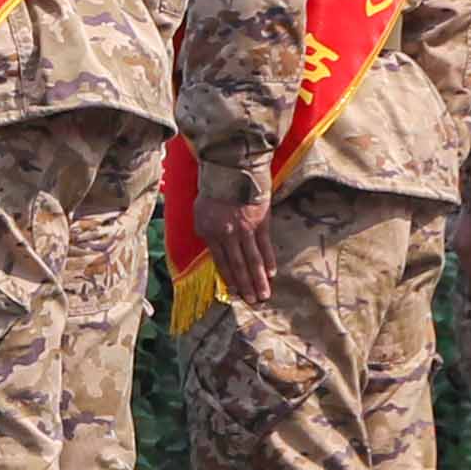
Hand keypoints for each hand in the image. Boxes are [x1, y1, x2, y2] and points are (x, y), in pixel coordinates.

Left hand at [196, 181, 274, 314]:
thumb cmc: (213, 189)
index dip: (229, 279)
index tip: (236, 294)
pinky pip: (265, 245)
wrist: (231, 168)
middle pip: (237, 265)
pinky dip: (268, 260)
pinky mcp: (260, 221)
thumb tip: (213, 248)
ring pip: (252, 259)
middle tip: (254, 302)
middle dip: (246, 285)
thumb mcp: (199, 212)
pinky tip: (271, 273)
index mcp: (210, 233)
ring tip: (264, 295)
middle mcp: (227, 235)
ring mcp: (244, 229)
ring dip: (258, 279)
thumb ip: (206, 232)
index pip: (220, 262)